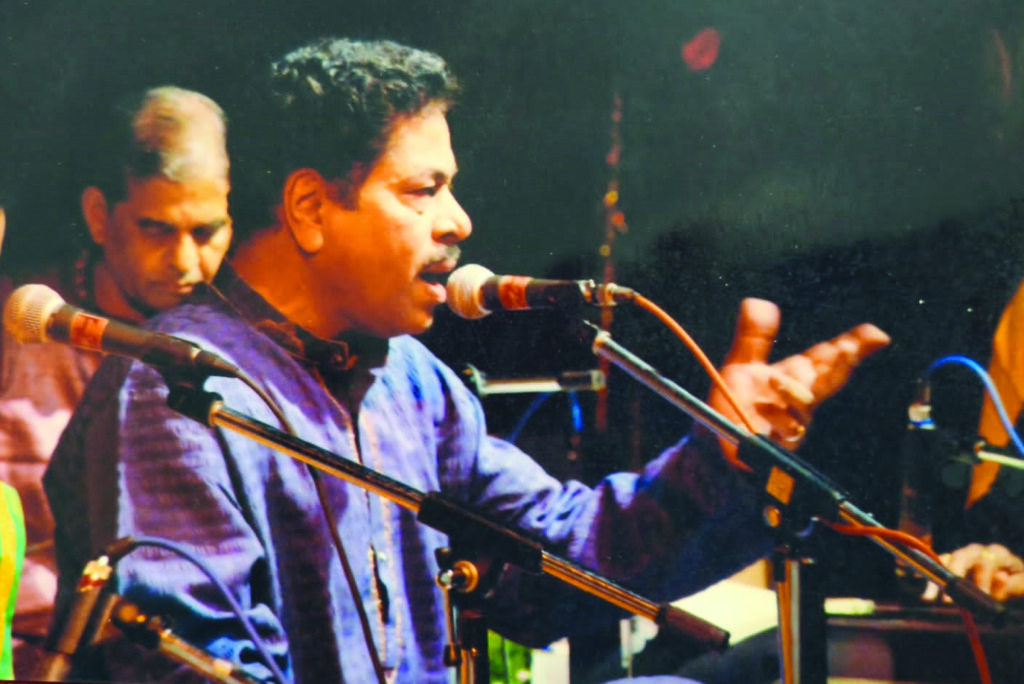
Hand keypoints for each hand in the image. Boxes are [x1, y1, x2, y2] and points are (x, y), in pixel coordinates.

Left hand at [708, 298, 889, 465]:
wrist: (718, 446)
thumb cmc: (736, 407)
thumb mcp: (741, 367)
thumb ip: (753, 337)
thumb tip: (756, 302)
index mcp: (795, 378)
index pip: (828, 359)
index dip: (852, 346)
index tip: (877, 335)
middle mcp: (800, 401)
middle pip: (826, 381)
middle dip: (838, 367)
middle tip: (846, 350)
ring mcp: (791, 426)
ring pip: (803, 409)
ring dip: (793, 394)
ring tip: (776, 380)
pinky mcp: (775, 449)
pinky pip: (780, 437)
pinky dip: (775, 425)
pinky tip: (765, 415)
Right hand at [923, 543, 1023, 601]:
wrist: (1011, 579)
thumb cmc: (1016, 584)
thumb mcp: (1021, 585)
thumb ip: (1012, 584)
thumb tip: (999, 576)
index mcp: (997, 554)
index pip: (988, 562)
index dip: (982, 580)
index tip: (978, 599)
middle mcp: (977, 551)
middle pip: (961, 557)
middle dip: (954, 577)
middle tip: (948, 601)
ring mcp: (962, 555)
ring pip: (945, 562)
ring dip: (936, 580)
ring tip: (929, 599)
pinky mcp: (949, 563)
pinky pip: (935, 565)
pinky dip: (926, 570)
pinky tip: (916, 576)